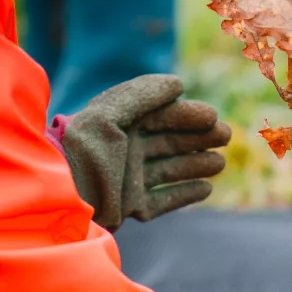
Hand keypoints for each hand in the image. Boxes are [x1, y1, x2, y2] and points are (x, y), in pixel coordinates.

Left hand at [59, 75, 231, 230]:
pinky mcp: (129, 207)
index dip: (186, 114)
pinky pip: (163, 200)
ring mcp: (128, 180)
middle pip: (169, 142)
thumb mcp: (110, 114)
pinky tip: (206, 188)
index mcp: (118, 126)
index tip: (212, 116)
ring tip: (220, 163)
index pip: (159, 116)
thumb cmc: (85, 150)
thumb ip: (143, 94)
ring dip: (197, 165)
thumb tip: (179, 84)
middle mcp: (125, 152)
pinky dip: (185, 195)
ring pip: (170, 170)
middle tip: (226, 136)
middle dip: (199, 138)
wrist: (65, 195)